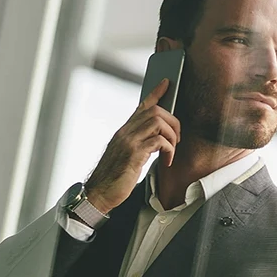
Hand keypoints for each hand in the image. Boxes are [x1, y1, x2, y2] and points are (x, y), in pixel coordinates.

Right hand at [84, 79, 179, 213]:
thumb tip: (155, 141)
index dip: (155, 93)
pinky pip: (159, 141)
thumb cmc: (113, 179)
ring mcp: (128, 142)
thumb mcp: (125, 156)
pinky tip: (167, 161)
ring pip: (158, 122)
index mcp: (123, 132)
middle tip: (177, 138)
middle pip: (155, 111)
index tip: (166, 83)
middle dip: (173, 121)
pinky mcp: (133, 154)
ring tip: (172, 150)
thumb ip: (137, 145)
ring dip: (172, 135)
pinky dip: (168, 149)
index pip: (141, 106)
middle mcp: (125, 132)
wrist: (98, 194)